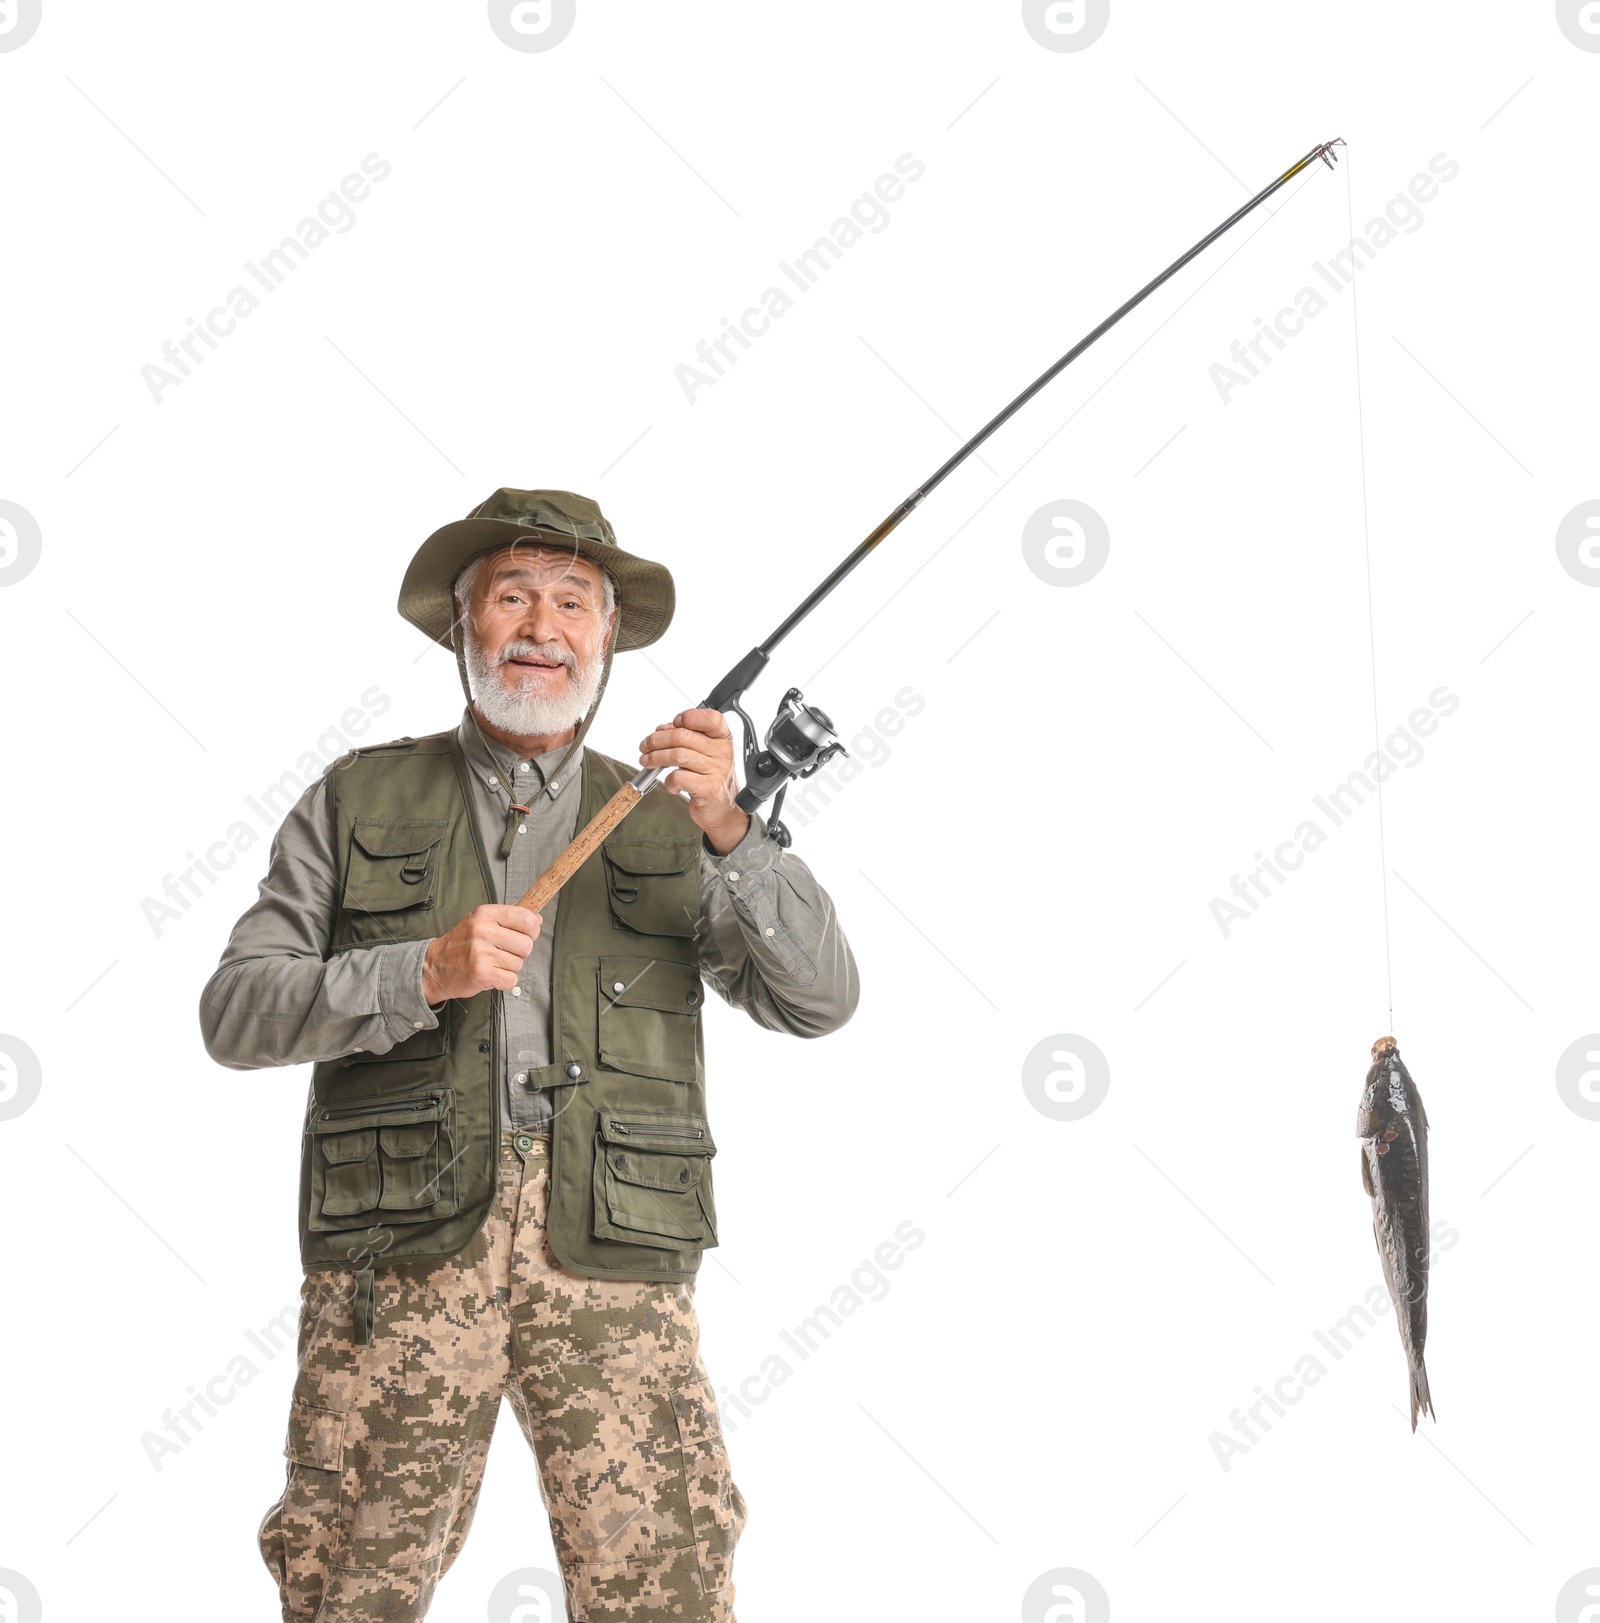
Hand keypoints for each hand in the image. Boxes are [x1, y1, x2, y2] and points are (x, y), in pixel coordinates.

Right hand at [421, 904, 541, 1002]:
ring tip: (492, 963)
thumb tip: (537, 919)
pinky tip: (491, 974)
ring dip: (510, 967)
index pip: (527, 919)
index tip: (526, 934)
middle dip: (520, 952)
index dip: (532, 930)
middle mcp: (483, 931)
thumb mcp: (480, 921)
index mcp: (486, 914)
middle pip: (527, 944)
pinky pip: (511, 980)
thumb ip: (509, 918)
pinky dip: (504, 981)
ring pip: (519, 964)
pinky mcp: (482, 974)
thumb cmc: (461, 944)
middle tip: (503, 953)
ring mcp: (482, 953)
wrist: (434, 967)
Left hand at [640, 707, 749, 854]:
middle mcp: (722, 752)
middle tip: (645, 746)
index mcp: (722, 738)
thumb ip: (686, 738)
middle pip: (683, 735)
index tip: (671, 725)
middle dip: (657, 739)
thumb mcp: (704, 753)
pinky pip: (679, 777)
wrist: (724, 809)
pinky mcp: (707, 788)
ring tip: (647, 761)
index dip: (687, 717)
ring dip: (656, 757)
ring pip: (678, 755)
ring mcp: (716, 770)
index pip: (709, 717)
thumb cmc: (711, 779)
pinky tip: (671, 784)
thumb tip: (662, 729)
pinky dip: (668, 781)